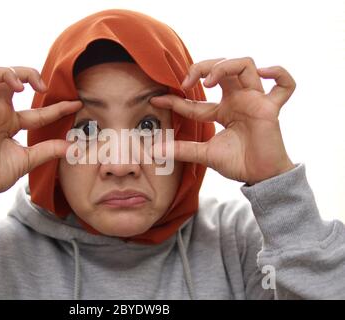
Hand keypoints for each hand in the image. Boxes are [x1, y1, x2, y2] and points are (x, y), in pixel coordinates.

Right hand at [0, 66, 81, 191]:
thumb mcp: (31, 159)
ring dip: (7, 73)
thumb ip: (50, 150)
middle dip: (28, 74)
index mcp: (11, 122)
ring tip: (22, 86)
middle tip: (44, 87)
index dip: (58, 106)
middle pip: (10, 80)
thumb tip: (75, 148)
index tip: (77, 104)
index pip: (38, 109)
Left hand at [150, 57, 295, 184]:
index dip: (174, 100)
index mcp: (222, 110)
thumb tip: (154, 151)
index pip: (195, 100)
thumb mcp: (205, 154)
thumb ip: (182, 150)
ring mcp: (255, 101)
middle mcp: (238, 100)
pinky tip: (264, 73)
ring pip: (245, 65)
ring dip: (225, 66)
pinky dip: (278, 73)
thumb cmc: (238, 163)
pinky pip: (285, 86)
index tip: (157, 100)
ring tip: (209, 81)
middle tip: (186, 82)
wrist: (260, 178)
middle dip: (202, 67)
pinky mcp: (270, 109)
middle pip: (222, 68)